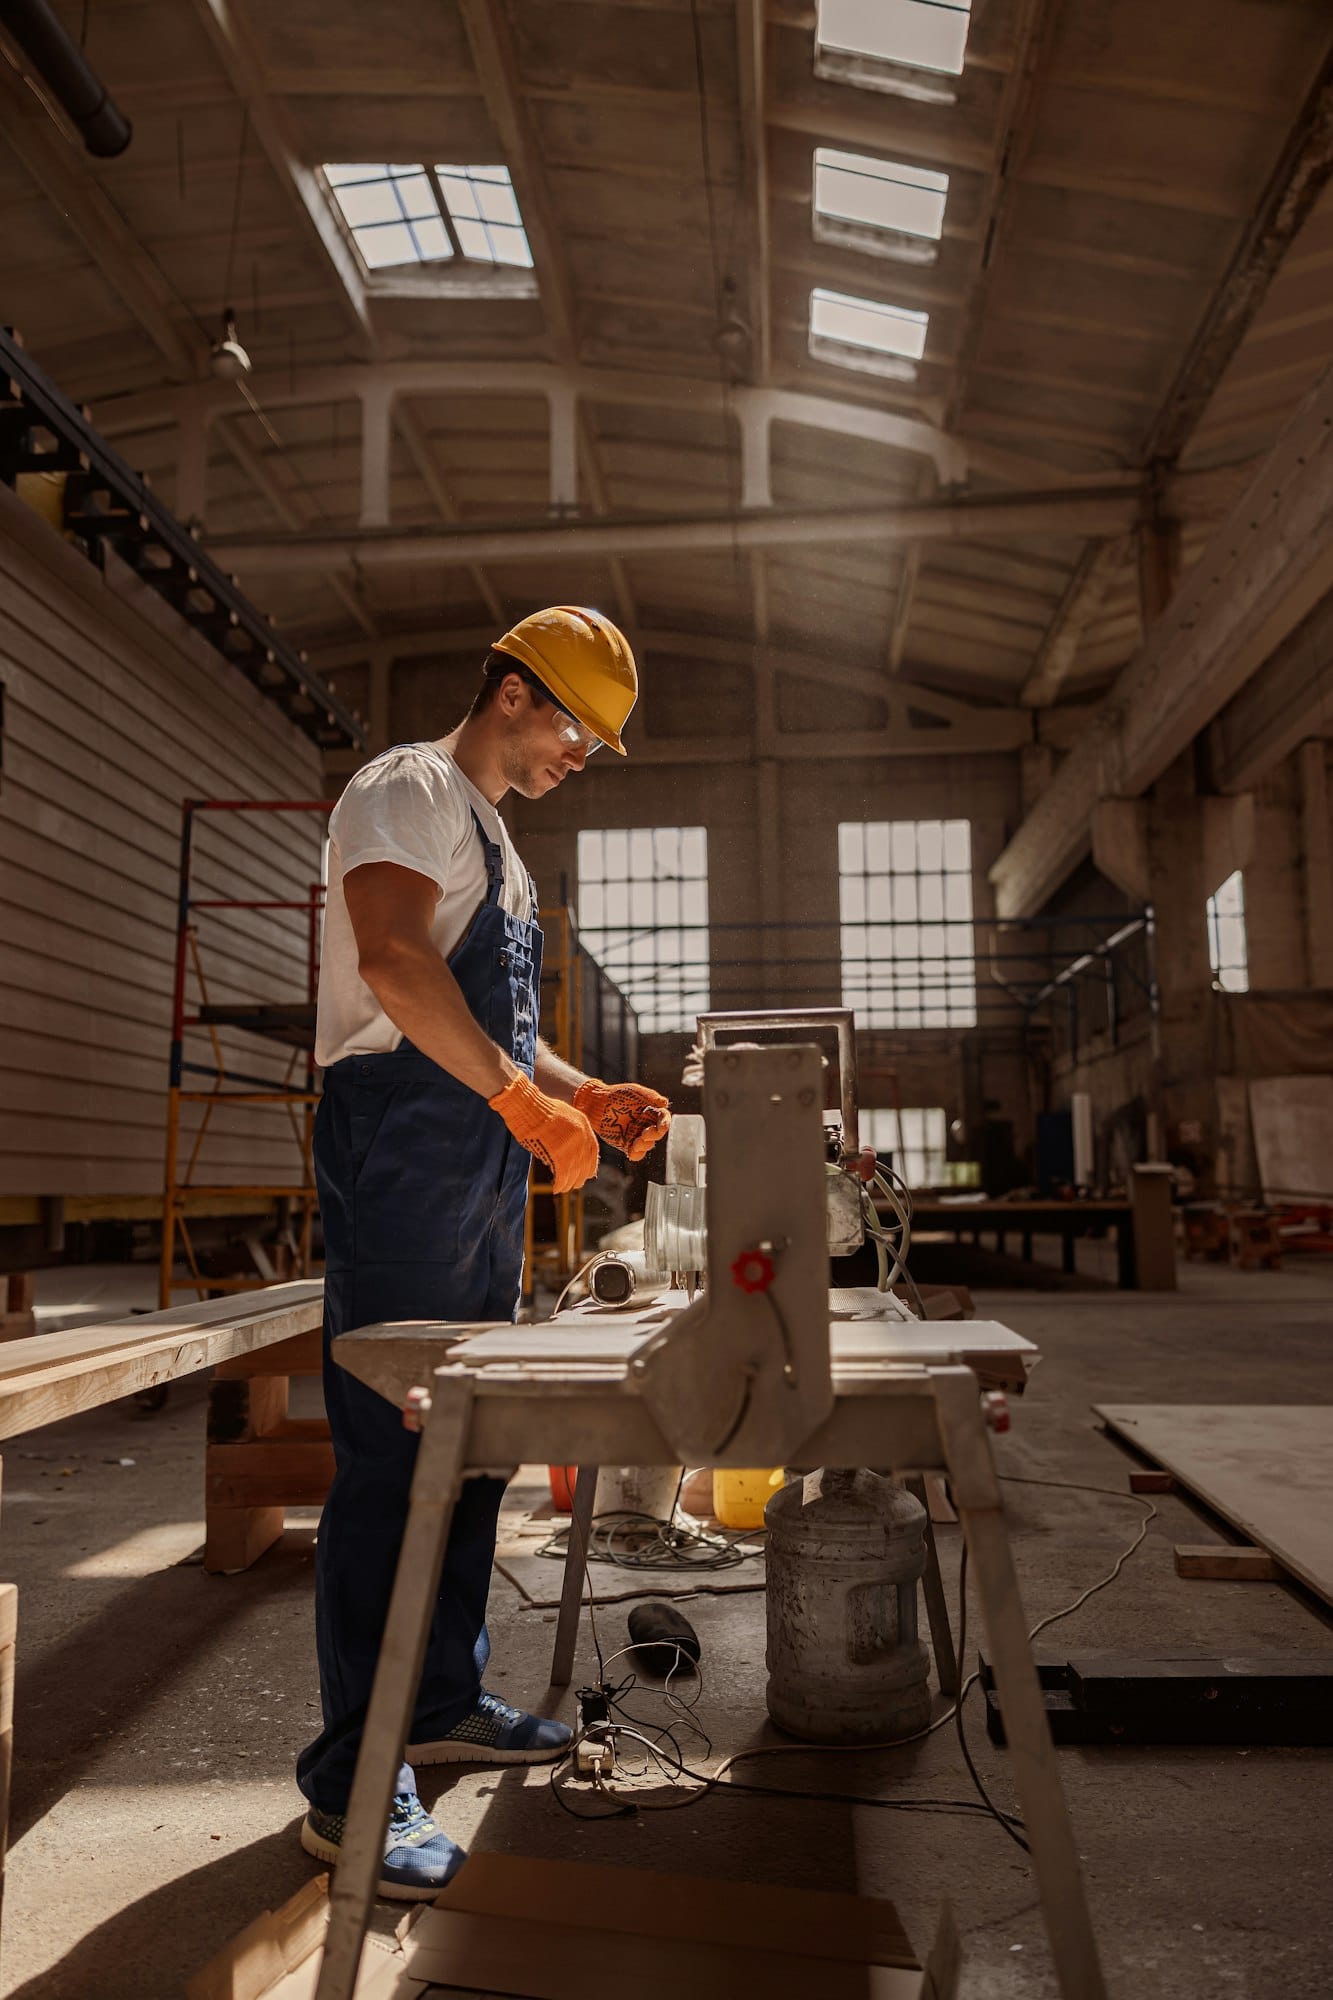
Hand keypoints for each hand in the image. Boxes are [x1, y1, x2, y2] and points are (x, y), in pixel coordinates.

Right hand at [489, 1075, 600, 1191]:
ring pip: (574, 1171)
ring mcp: (570, 1143)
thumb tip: (569, 1150)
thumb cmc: (535, 1109)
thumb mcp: (560, 1115)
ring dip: (568, 1183)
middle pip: (585, 1163)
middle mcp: (581, 1134)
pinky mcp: (558, 1152)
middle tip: (575, 1185)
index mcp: (583, 1123)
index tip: (587, 1174)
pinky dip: (560, 1183)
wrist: (524, 1104)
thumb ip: (569, 1131)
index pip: (593, 1150)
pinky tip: (556, 1187)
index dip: (590, 1164)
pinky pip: (562, 1174)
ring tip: (562, 1189)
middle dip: (580, 1177)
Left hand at [574, 1078, 670, 1161]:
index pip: (664, 1119)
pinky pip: (636, 1153)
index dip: (665, 1124)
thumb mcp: (634, 1091)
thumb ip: (650, 1096)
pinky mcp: (626, 1144)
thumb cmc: (616, 1094)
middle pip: (657, 1134)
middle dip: (653, 1136)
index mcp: (650, 1111)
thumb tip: (665, 1103)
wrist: (596, 1103)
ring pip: (648, 1145)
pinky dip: (636, 1154)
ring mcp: (636, 1134)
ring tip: (636, 1142)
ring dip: (645, 1145)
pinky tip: (631, 1151)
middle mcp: (645, 1124)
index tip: (661, 1126)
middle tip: (644, 1134)